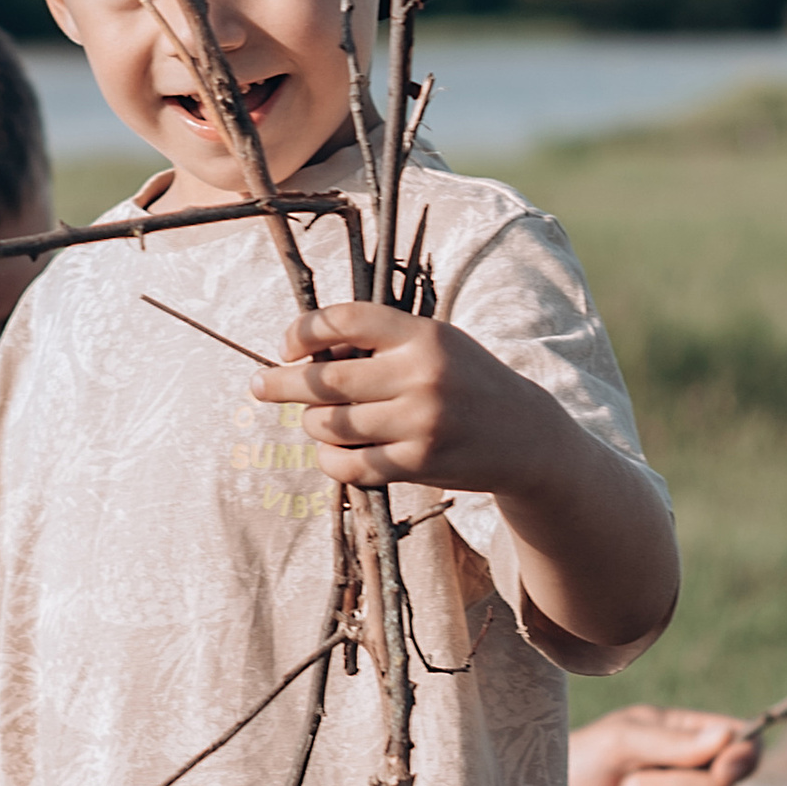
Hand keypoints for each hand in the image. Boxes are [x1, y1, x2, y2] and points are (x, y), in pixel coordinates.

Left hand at [251, 302, 568, 498]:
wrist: (527, 437)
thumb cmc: (467, 382)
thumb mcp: (436, 345)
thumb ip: (379, 343)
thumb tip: (303, 353)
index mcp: (423, 335)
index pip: (344, 320)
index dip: (302, 331)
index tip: (286, 346)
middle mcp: (421, 375)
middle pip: (324, 379)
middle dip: (280, 383)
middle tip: (259, 385)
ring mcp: (420, 423)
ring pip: (329, 425)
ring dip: (312, 424)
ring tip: (317, 421)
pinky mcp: (419, 464)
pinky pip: (348, 465)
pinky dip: (330, 460)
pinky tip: (332, 453)